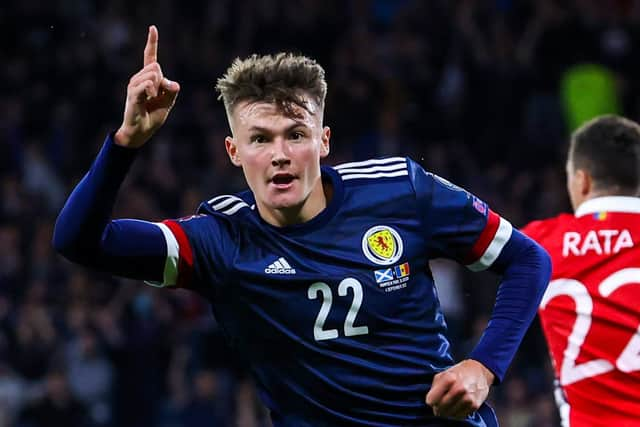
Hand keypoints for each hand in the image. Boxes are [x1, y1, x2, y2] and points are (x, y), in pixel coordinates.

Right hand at [115, 25, 179, 147]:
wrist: (140, 132)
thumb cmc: (153, 116)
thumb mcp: (168, 103)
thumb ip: (171, 91)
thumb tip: (174, 84)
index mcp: (148, 79)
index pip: (150, 57)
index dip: (152, 42)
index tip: (152, 28)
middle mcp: (139, 78)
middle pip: (156, 66)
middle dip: (162, 80)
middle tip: (157, 96)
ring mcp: (134, 84)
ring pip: (153, 74)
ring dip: (157, 88)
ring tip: (151, 99)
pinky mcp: (132, 93)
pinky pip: (146, 84)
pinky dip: (151, 90)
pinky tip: (149, 98)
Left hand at [425, 359, 493, 418]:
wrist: (479, 372)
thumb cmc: (458, 373)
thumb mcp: (443, 374)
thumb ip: (435, 387)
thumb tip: (431, 403)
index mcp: (449, 378)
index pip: (432, 399)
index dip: (430, 401)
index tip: (432, 400)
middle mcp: (460, 388)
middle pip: (441, 408)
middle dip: (437, 408)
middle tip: (438, 406)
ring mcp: (468, 397)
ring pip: (450, 414)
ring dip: (446, 413)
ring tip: (447, 406)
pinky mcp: (475, 405)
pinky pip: (460, 416)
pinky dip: (455, 414)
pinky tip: (455, 408)